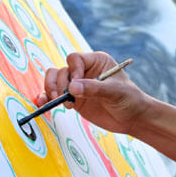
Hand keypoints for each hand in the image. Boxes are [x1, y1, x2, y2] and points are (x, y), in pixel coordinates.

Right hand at [35, 51, 151, 133]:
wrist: (132, 118)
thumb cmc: (129, 100)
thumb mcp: (115, 92)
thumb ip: (94, 89)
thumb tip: (72, 88)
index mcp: (97, 61)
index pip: (75, 59)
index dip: (73, 71)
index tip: (77, 86)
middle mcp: (85, 71)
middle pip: (61, 70)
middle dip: (60, 84)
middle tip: (68, 99)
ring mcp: (77, 85)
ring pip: (54, 80)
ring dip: (51, 90)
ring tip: (59, 102)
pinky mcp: (74, 99)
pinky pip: (54, 95)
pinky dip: (46, 98)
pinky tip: (43, 104)